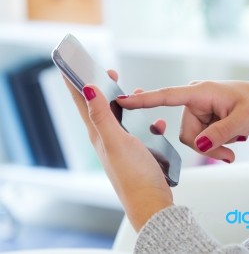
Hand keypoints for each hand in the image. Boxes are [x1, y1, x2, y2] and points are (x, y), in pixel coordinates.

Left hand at [63, 70, 171, 231]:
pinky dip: (148, 123)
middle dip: (104, 87)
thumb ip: (102, 116)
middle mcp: (107, 138)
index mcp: (98, 133)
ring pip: (123, 117)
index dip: (76, 83)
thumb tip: (88, 89)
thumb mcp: (116, 141)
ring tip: (137, 93)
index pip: (82, 103)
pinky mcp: (137, 151)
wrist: (151, 201)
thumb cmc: (134, 174)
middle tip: (110, 72)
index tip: (72, 66)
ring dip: (129, 103)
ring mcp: (122, 145)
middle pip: (101, 107)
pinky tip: (158, 124)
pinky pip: (141, 131)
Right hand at [117, 80, 248, 162]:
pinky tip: (232, 138)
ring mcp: (200, 110)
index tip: (123, 100)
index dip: (145, 100)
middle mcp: (196, 100)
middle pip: (186, 133)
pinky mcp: (205, 118)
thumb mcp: (243, 120)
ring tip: (234, 142)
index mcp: (201, 92)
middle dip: (206, 146)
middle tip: (229, 154)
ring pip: (194, 139)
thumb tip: (200, 146)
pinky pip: (202, 138)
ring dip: (214, 146)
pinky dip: (216, 144)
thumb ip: (219, 133)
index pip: (167, 96)